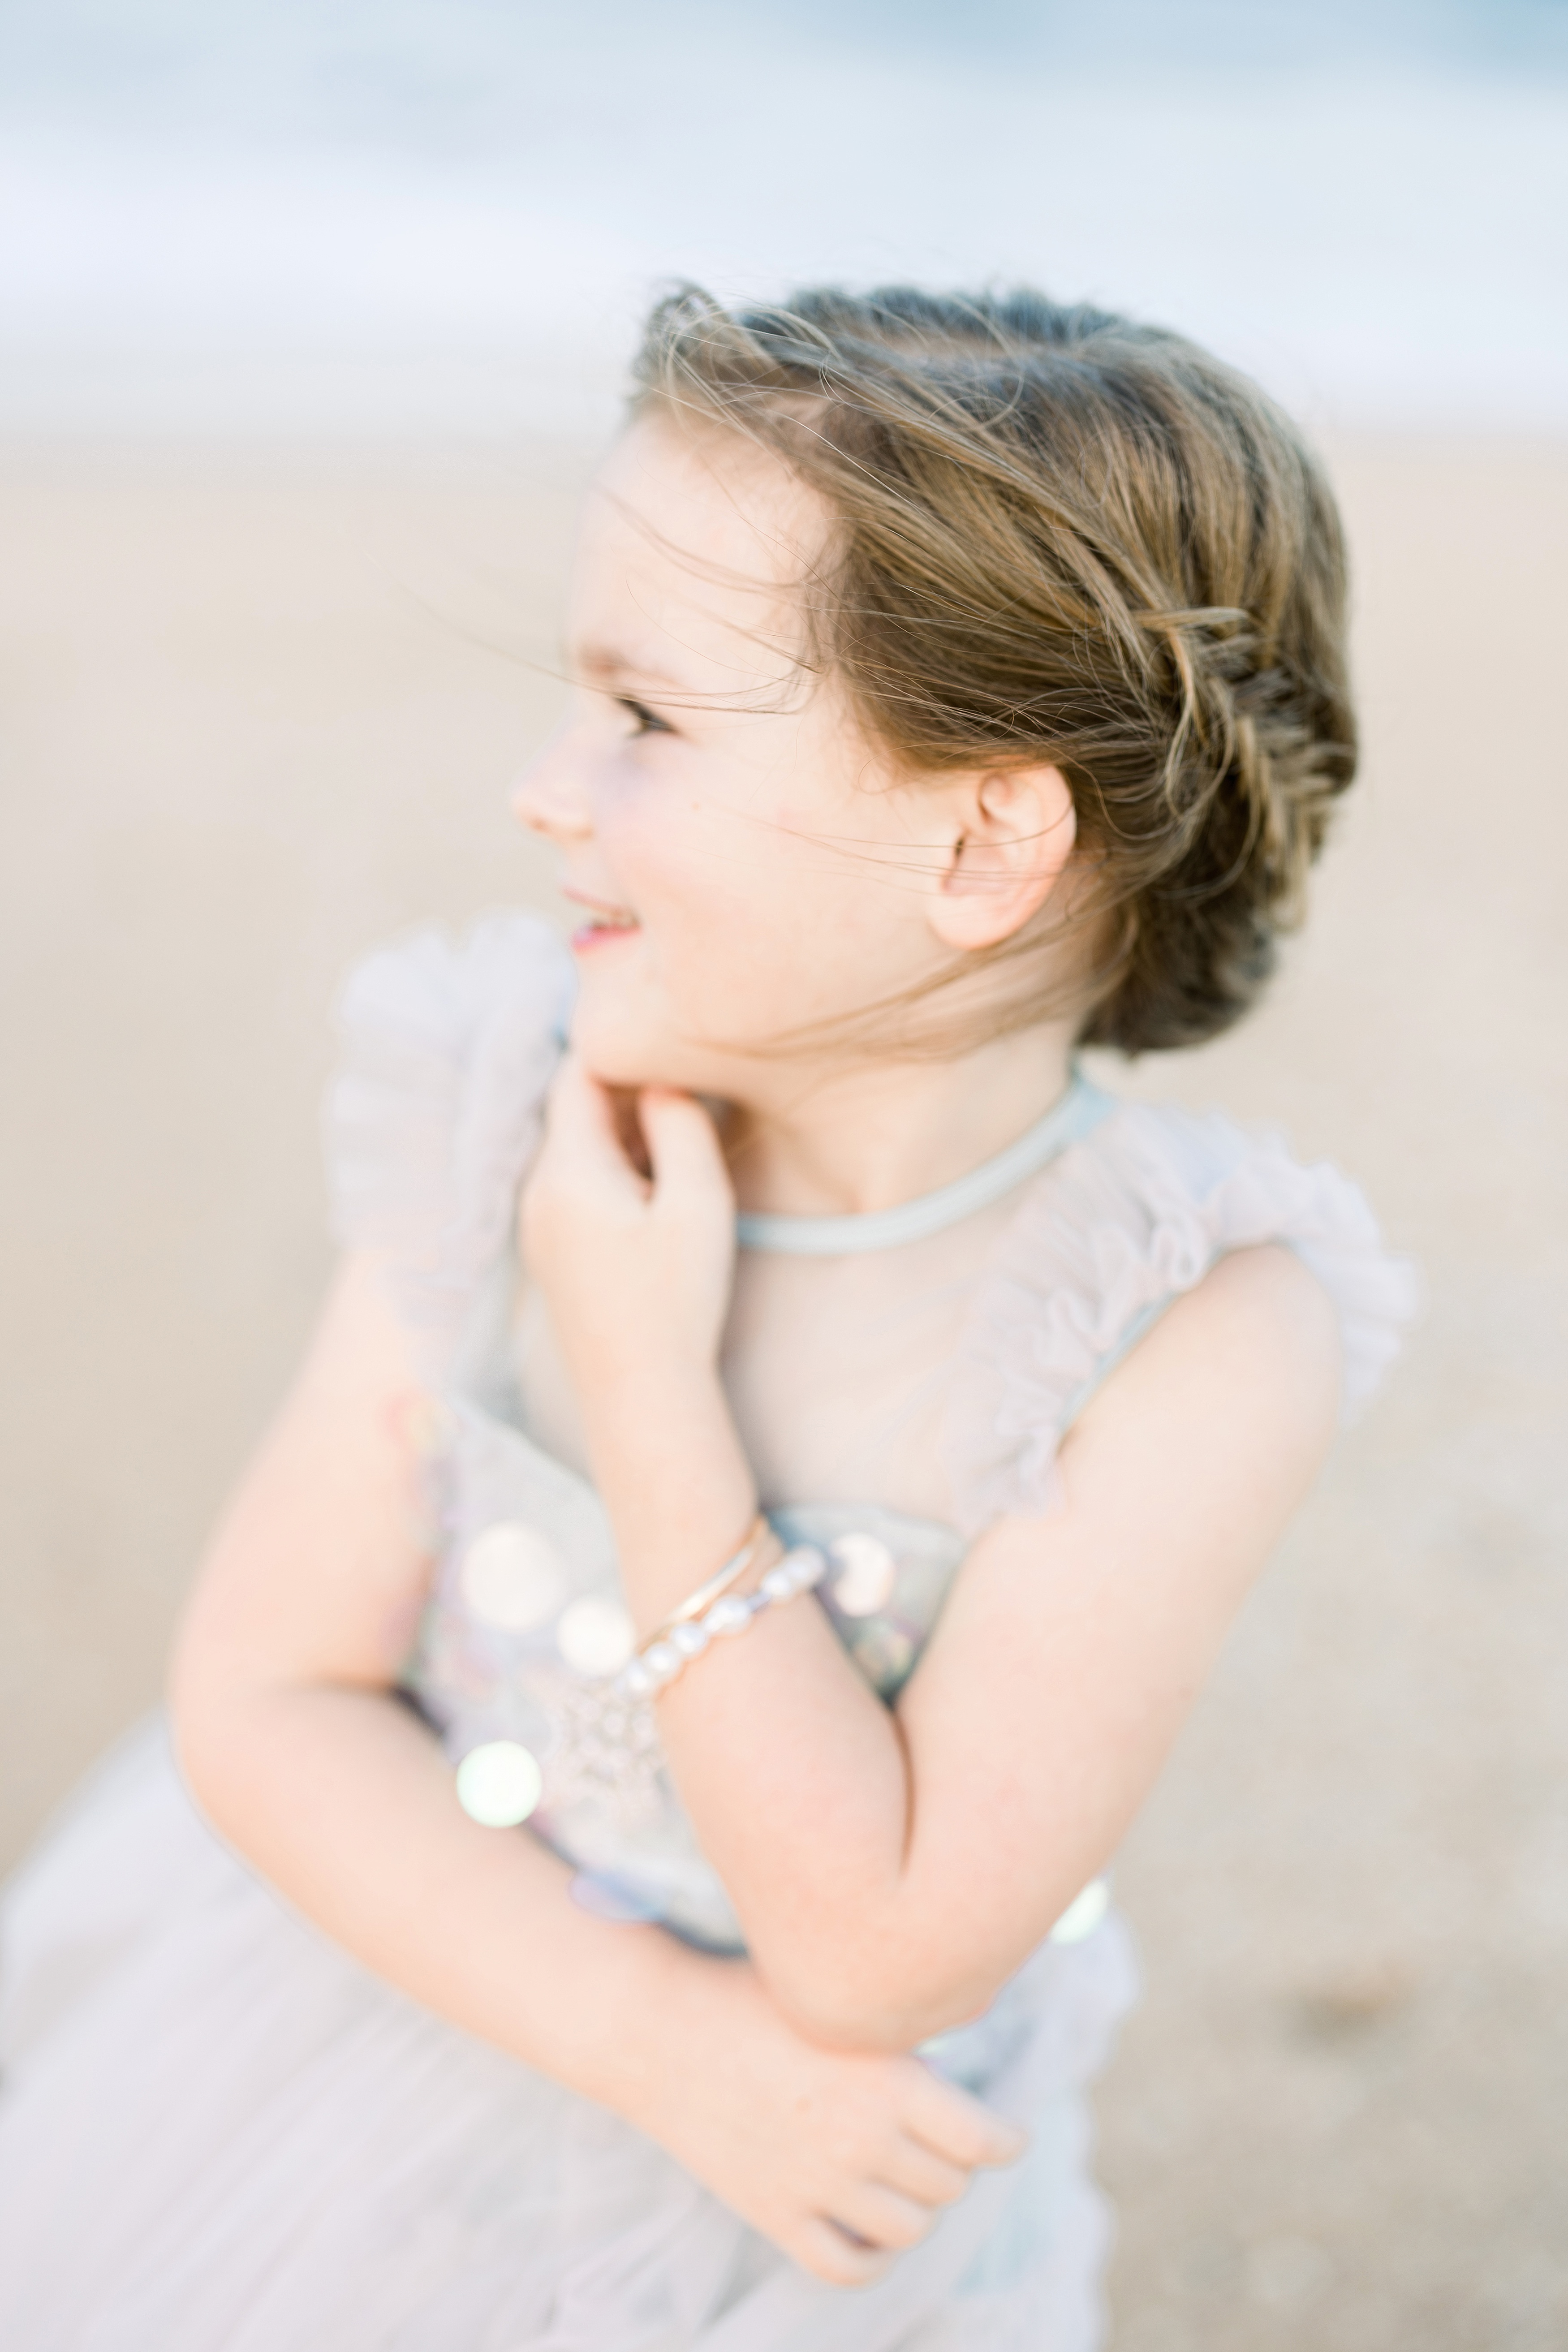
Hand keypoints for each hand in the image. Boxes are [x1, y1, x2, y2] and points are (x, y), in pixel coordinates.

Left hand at [520, 1056, 736, 1397]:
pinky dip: (612, 1169)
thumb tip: (662, 1078)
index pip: (577, 1077)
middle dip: (625, 1092)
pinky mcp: (551, 1252)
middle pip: (574, 1112)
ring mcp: (538, 1225)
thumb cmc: (676, 1300)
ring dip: (621, 1133)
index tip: (664, 1040)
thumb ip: (681, 1127)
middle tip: (683, 1086)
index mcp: (567, 1172)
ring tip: (678, 1136)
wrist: (641, 1392)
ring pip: (576, 1149)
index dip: (618, 1050)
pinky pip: (574, 1185)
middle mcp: (537, 1193)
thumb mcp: (697, 1203)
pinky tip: (655, 1187)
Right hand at [637, 1963, 1026, 2286]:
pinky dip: (872, 2257)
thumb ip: (904, 2020)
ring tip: (904, 2179)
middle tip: (939, 2142)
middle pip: (950, 2185)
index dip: (1005, 2141)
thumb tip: (978, 2020)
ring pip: (910, 2229)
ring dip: (916, 2207)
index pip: (984, 2141)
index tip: (1006, 2137)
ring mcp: (818, 2185)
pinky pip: (849, 2267)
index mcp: (887, 2078)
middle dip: (953, 2165)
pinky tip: (871, 2230)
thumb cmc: (750, 1994)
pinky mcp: (775, 2215)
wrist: (659, 2029)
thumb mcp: (837, 1995)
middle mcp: (862, 2139)